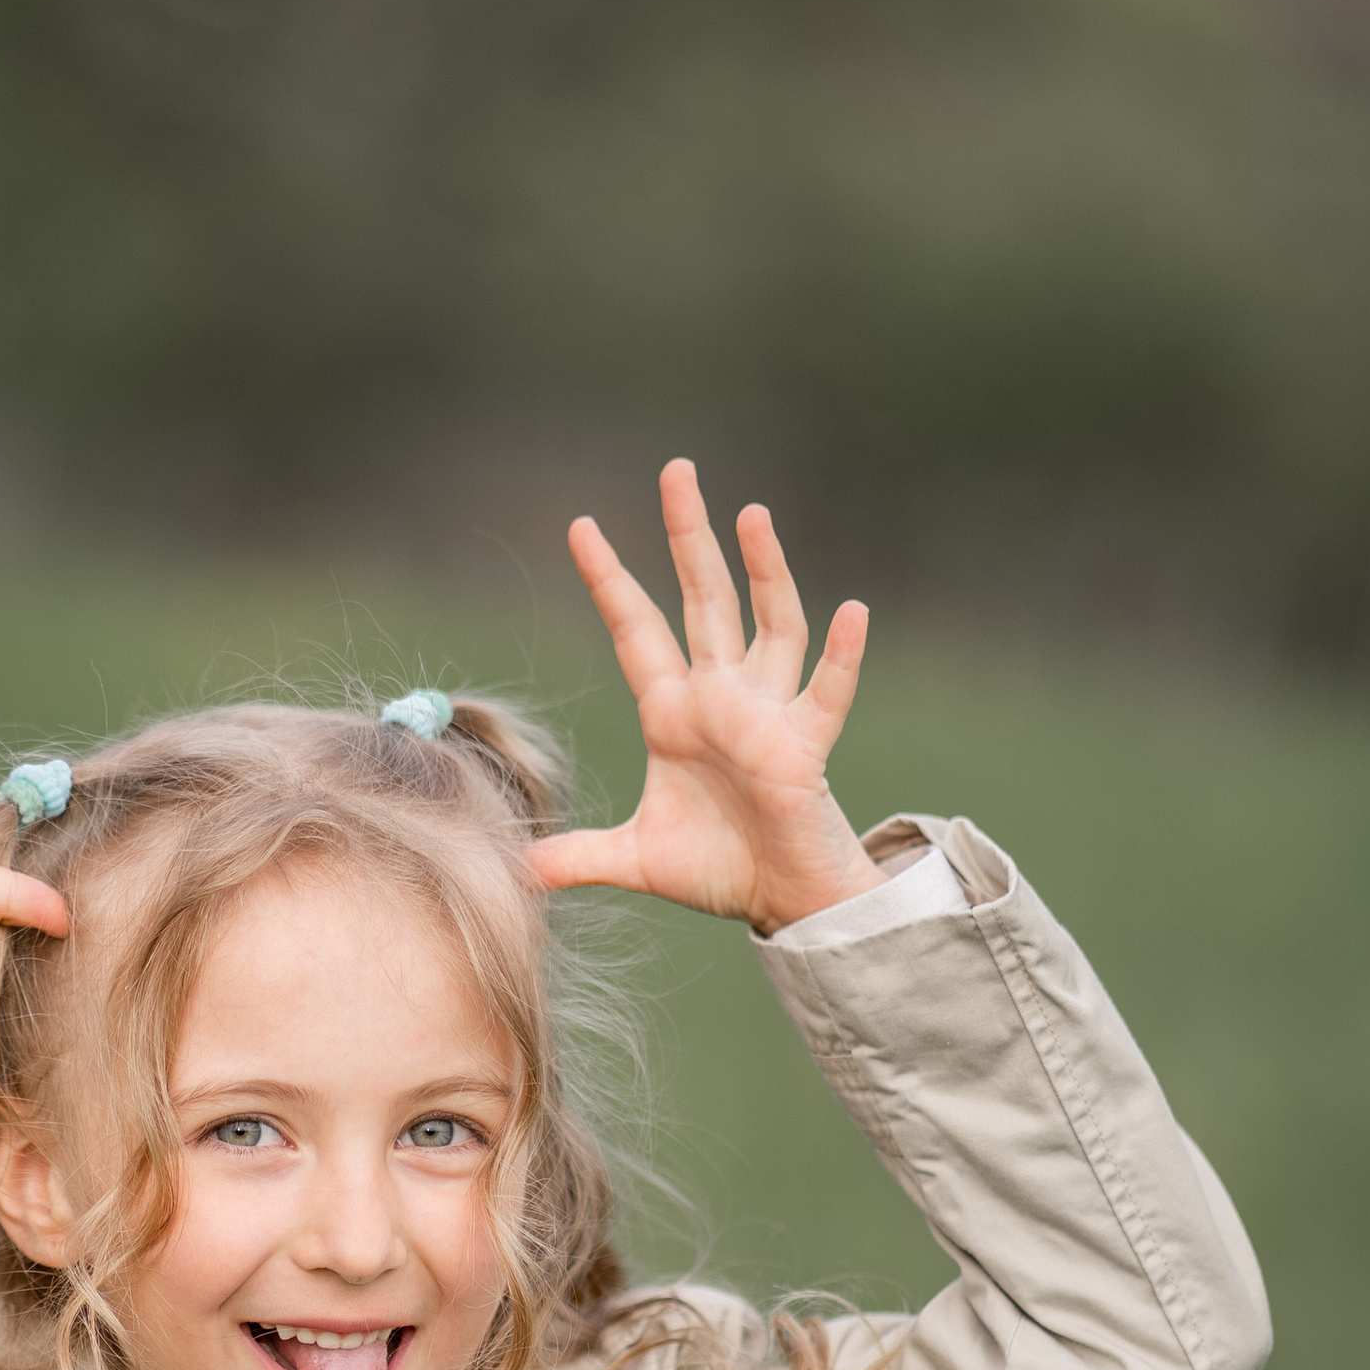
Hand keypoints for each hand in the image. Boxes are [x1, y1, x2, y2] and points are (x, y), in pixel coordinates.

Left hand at [529, 461, 879, 930]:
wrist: (779, 900)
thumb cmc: (717, 866)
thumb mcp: (635, 859)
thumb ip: (579, 856)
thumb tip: (517, 872)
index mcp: (672, 712)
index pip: (635, 629)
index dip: (610, 580)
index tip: (580, 526)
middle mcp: (720, 697)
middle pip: (703, 599)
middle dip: (687, 536)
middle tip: (676, 469)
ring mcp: (766, 714)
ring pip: (770, 624)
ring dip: (765, 571)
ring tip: (751, 513)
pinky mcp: (804, 746)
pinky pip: (827, 692)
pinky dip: (841, 654)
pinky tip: (852, 610)